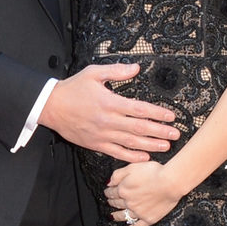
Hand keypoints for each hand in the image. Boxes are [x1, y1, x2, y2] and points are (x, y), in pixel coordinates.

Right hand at [40, 63, 178, 162]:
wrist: (51, 107)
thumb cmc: (72, 89)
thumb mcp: (93, 73)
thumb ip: (117, 71)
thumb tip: (136, 68)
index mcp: (110, 102)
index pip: (140, 109)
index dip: (157, 113)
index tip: (171, 116)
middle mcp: (108, 121)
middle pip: (140, 128)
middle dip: (160, 132)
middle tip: (175, 134)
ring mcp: (103, 135)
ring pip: (131, 143)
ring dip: (151, 146)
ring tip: (166, 146)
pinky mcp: (96, 144)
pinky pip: (117, 152)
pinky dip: (132, 157)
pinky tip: (144, 157)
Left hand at [105, 160, 183, 225]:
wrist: (170, 182)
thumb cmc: (154, 172)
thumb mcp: (132, 167)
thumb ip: (118, 175)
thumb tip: (108, 183)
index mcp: (123, 189)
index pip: (112, 192)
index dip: (109, 191)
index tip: (107, 192)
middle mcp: (128, 202)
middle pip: (116, 203)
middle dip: (112, 202)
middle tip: (110, 202)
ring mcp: (138, 212)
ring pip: (123, 215)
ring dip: (116, 216)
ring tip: (112, 216)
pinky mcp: (149, 218)